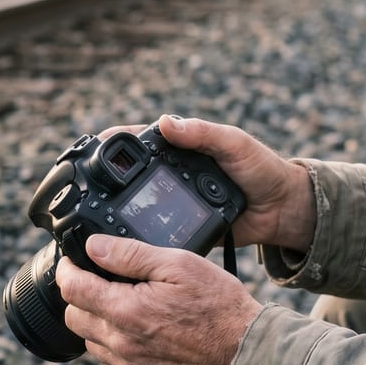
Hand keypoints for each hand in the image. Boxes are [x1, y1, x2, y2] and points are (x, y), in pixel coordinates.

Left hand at [56, 234, 263, 364]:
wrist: (246, 353)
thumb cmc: (219, 306)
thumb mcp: (178, 264)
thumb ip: (131, 255)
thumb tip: (94, 247)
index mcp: (127, 311)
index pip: (72, 289)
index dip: (67, 270)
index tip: (73, 261)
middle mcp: (122, 344)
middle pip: (74, 318)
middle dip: (80, 296)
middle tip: (101, 280)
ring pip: (91, 342)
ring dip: (97, 321)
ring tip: (124, 304)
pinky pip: (114, 362)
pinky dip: (117, 343)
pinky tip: (142, 329)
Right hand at [100, 115, 315, 252]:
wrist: (282, 210)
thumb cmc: (262, 169)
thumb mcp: (234, 144)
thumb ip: (203, 133)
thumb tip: (166, 123)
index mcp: (180, 146)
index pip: (137, 140)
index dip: (111, 143)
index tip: (89, 148)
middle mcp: (170, 172)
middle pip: (128, 174)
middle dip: (104, 179)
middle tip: (82, 188)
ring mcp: (173, 200)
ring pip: (136, 203)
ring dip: (116, 208)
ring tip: (93, 216)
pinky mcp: (180, 226)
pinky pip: (154, 229)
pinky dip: (137, 234)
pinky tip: (121, 241)